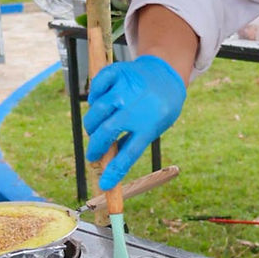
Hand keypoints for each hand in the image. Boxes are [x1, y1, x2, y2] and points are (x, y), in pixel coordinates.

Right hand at [83, 55, 185, 190]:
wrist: (167, 75)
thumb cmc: (158, 107)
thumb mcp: (153, 127)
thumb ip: (132, 141)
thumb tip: (108, 164)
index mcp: (150, 125)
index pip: (129, 154)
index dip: (114, 171)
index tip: (104, 185)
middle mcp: (136, 107)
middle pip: (107, 132)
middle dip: (95, 147)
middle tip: (93, 154)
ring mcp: (126, 88)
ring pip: (97, 110)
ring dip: (91, 124)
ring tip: (95, 128)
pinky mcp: (118, 72)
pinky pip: (97, 85)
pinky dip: (93, 95)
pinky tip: (97, 103)